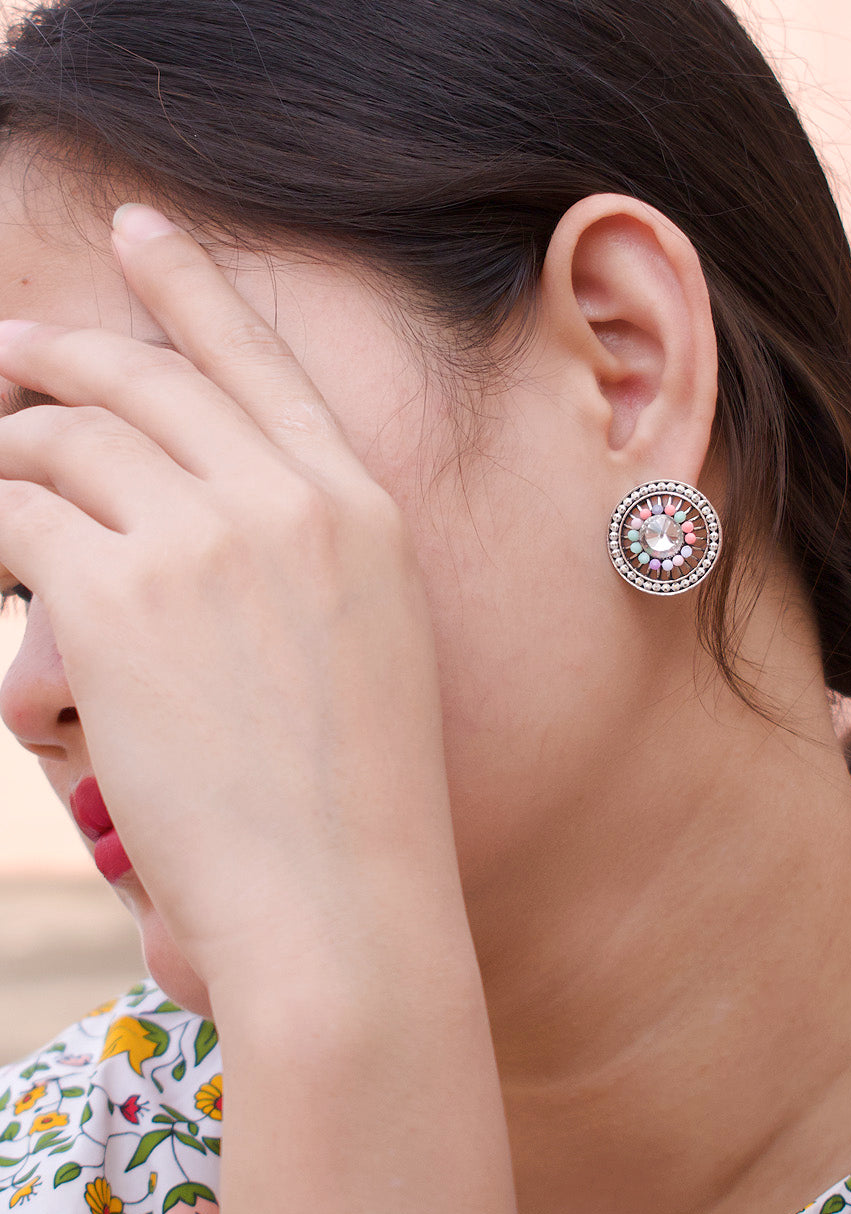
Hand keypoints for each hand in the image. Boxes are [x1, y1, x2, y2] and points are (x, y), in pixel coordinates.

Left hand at [0, 204, 455, 996]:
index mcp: (360, 510)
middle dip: (53, 355)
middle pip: (138, 379)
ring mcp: (205, 538)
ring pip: (60, 443)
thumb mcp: (365, 650)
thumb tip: (182, 515)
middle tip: (5, 361)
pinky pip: (16, 519)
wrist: (342, 899)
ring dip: (7, 461)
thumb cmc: (356, 806)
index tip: (139, 228)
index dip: (189, 284)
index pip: (258, 362)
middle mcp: (288, 501)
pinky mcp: (118, 595)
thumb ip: (292, 560)